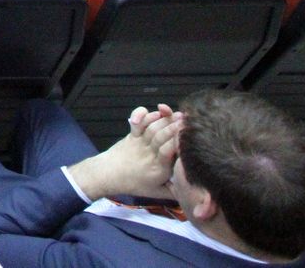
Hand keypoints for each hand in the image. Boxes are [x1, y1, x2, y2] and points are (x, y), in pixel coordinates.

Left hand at [66, 104, 181, 201]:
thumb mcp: (158, 193)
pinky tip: (155, 112)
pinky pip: (137, 121)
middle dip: (175, 126)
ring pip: (152, 127)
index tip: (190, 135)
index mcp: (159, 168)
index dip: (179, 141)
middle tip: (187, 120)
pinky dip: (144, 114)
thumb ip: (177, 192)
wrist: (109, 175)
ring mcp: (139, 142)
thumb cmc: (135, 185)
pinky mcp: (131, 134)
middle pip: (162, 136)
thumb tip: (195, 191)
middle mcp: (149, 153)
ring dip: (165, 118)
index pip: (169, 151)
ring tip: (178, 114)